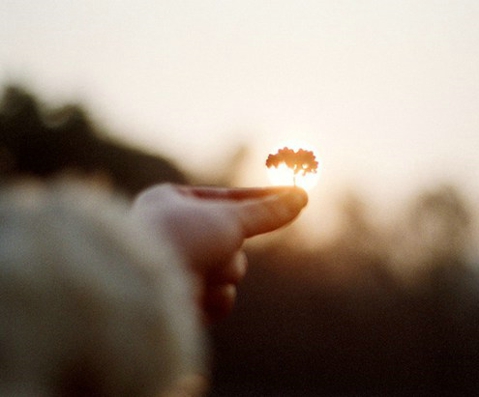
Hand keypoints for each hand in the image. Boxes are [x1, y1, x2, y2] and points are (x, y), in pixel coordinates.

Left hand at [131, 184, 307, 322]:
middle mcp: (171, 234)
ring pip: (229, 270)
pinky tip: (193, 297)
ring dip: (223, 273)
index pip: (227, 199)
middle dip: (230, 248)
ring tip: (198, 273)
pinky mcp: (182, 301)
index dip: (261, 199)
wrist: (145, 290)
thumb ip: (266, 212)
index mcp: (170, 202)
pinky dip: (214, 299)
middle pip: (233, 239)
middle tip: (214, 247)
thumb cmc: (181, 239)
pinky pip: (220, 298)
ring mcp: (176, 269)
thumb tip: (300, 197)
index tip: (294, 197)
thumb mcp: (229, 219)